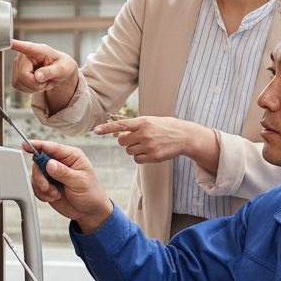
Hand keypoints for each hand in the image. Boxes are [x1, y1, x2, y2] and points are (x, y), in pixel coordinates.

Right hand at [10, 39, 78, 96]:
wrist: (60, 71)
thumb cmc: (62, 65)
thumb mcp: (62, 69)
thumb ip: (50, 72)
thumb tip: (37, 76)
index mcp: (37, 50)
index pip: (25, 47)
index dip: (17, 45)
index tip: (10, 42)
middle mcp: (24, 56)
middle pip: (23, 75)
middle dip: (36, 84)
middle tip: (46, 81)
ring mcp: (18, 64)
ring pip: (20, 82)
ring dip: (34, 87)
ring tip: (43, 81)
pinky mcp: (16, 74)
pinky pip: (19, 86)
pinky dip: (30, 89)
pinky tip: (37, 83)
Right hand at [28, 139, 113, 232]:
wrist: (89, 212)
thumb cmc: (91, 193)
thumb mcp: (79, 182)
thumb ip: (63, 172)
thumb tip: (49, 164)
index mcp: (71, 156)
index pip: (51, 147)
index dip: (38, 145)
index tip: (26, 145)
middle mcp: (60, 162)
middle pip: (39, 161)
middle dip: (40, 175)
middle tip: (47, 186)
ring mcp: (53, 174)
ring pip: (36, 175)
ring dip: (42, 186)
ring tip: (55, 193)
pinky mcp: (48, 185)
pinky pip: (36, 186)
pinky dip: (43, 194)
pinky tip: (54, 197)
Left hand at [94, 116, 218, 168]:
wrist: (184, 136)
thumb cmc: (165, 127)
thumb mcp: (151, 120)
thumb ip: (135, 125)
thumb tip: (118, 133)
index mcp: (143, 122)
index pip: (121, 125)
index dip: (107, 128)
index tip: (96, 130)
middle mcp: (144, 133)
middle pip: (122, 142)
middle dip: (126, 141)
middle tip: (136, 139)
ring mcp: (149, 146)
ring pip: (129, 152)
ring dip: (134, 150)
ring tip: (146, 145)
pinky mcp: (153, 156)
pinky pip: (137, 160)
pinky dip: (140, 157)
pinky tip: (149, 152)